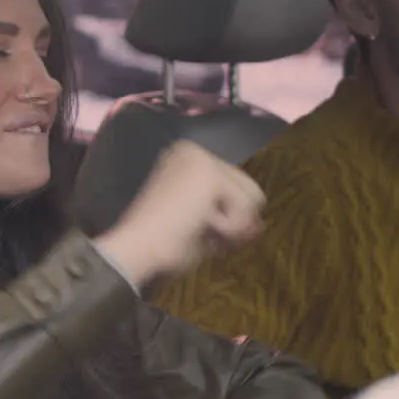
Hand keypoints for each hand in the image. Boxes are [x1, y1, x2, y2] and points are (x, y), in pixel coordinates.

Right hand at [95, 141, 264, 288]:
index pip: (236, 186)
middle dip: (234, 219)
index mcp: (188, 158)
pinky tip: (199, 223)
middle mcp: (195, 150)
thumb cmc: (163, 243)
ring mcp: (203, 159)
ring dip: (230, 225)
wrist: (139, 247)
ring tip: (197, 226)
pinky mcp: (211, 174)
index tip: (200, 227)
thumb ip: (232, 218)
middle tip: (202, 230)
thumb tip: (258, 225)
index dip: (229, 216)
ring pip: (251, 198)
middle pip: (249, 189)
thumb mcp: (204, 225)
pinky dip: (228, 227)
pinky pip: (245, 208)